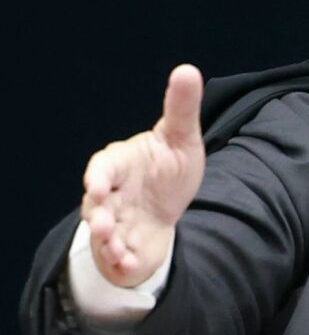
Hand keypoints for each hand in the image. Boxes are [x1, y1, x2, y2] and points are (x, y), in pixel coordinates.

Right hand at [82, 64, 205, 286]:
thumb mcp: (180, 137)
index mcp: (119, 164)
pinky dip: (121, 261)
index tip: (98, 185)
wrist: (168, 209)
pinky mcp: (123, 248)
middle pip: (96, 205)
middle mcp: (111, 195)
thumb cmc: (167, 167)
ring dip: (106, 241)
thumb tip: (187, 70)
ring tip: (114, 244)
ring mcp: (115, 223)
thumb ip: (181, 108)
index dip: (98, 177)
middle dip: (98, 214)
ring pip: (103, 234)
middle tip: (103, 223)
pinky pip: (117, 258)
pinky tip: (130, 264)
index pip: (102, 167)